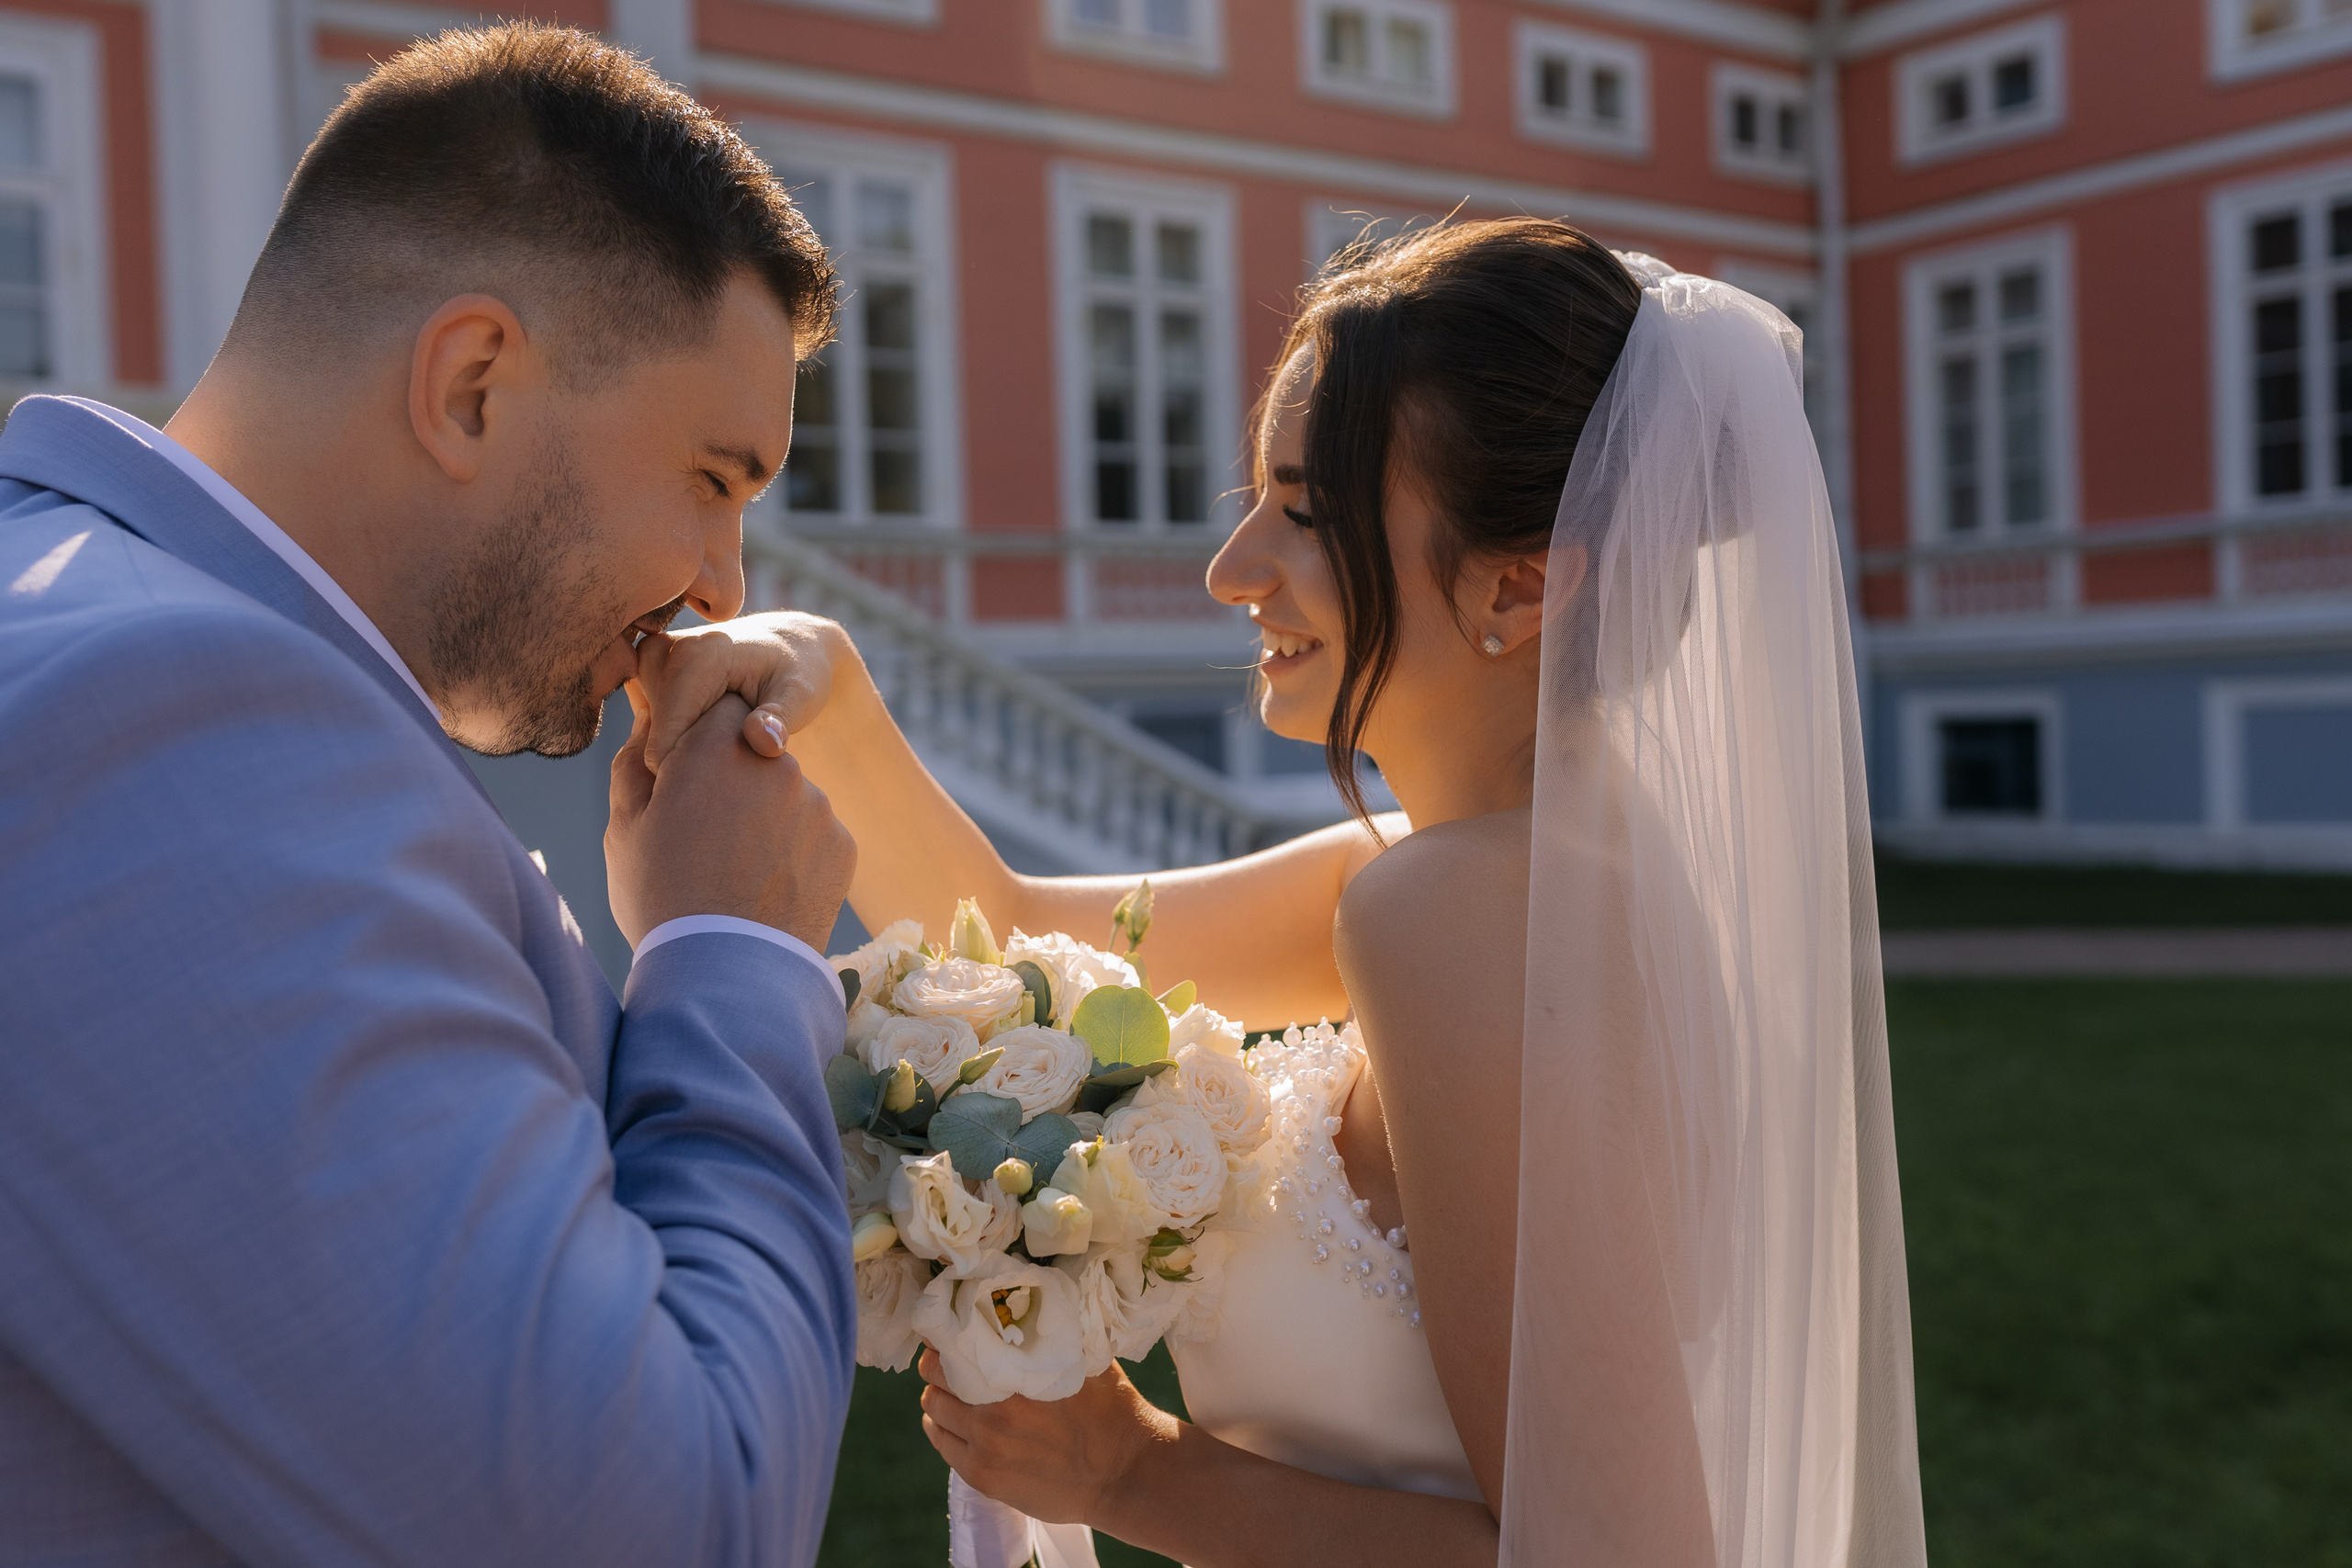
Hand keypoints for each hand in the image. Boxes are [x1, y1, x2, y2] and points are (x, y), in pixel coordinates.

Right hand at [606, 681, 854, 948]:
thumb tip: (646, 720)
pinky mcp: (843, 843)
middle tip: (712, 837)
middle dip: (738, 780)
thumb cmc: (661, 898)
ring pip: (789, 795)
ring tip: (741, 873)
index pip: (719, 707)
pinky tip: (770, 890)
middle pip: (757, 751)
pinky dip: (797, 854)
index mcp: (713, 748)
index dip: (704, 739)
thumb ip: (635, 763)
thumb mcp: (625, 830)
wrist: (728, 977)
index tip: (691, 776)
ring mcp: (816, 804)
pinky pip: (815, 834)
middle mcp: (774, 763)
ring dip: (770, 818)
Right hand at [633, 612, 855, 773]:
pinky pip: (647, 718)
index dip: (695, 773)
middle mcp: (663, 650)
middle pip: (652, 740)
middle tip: (734, 750)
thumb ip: (781, 719)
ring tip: (724, 734)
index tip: (732, 778)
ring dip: (679, 745)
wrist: (788, 642)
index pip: (666, 744)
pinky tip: (709, 723)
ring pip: (646, 732)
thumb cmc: (798, 672)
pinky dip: (672, 730)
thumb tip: (763, 741)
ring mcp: (650, 654)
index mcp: (695, 658)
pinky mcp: (645, 663)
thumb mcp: (801, 696)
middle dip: (687, 759)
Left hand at [917, 1347, 1174, 1526]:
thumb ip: (1049, 1332)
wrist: (1125, 1473)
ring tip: (958, 1390)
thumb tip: (1025, 1301)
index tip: (954, 1326)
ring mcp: (984, 1447)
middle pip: (933, 1373)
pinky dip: (942, 1426)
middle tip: (955, 1358)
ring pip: (933, 1407)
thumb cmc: (1111, 1409)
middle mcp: (992, 1410)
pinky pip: (942, 1442)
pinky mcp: (982, 1476)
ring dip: (940, 1394)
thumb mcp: (1084, 1356)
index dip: (948, 1331)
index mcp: (1017, 1372)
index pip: (953, 1341)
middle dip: (940, 1361)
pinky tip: (957, 1420)